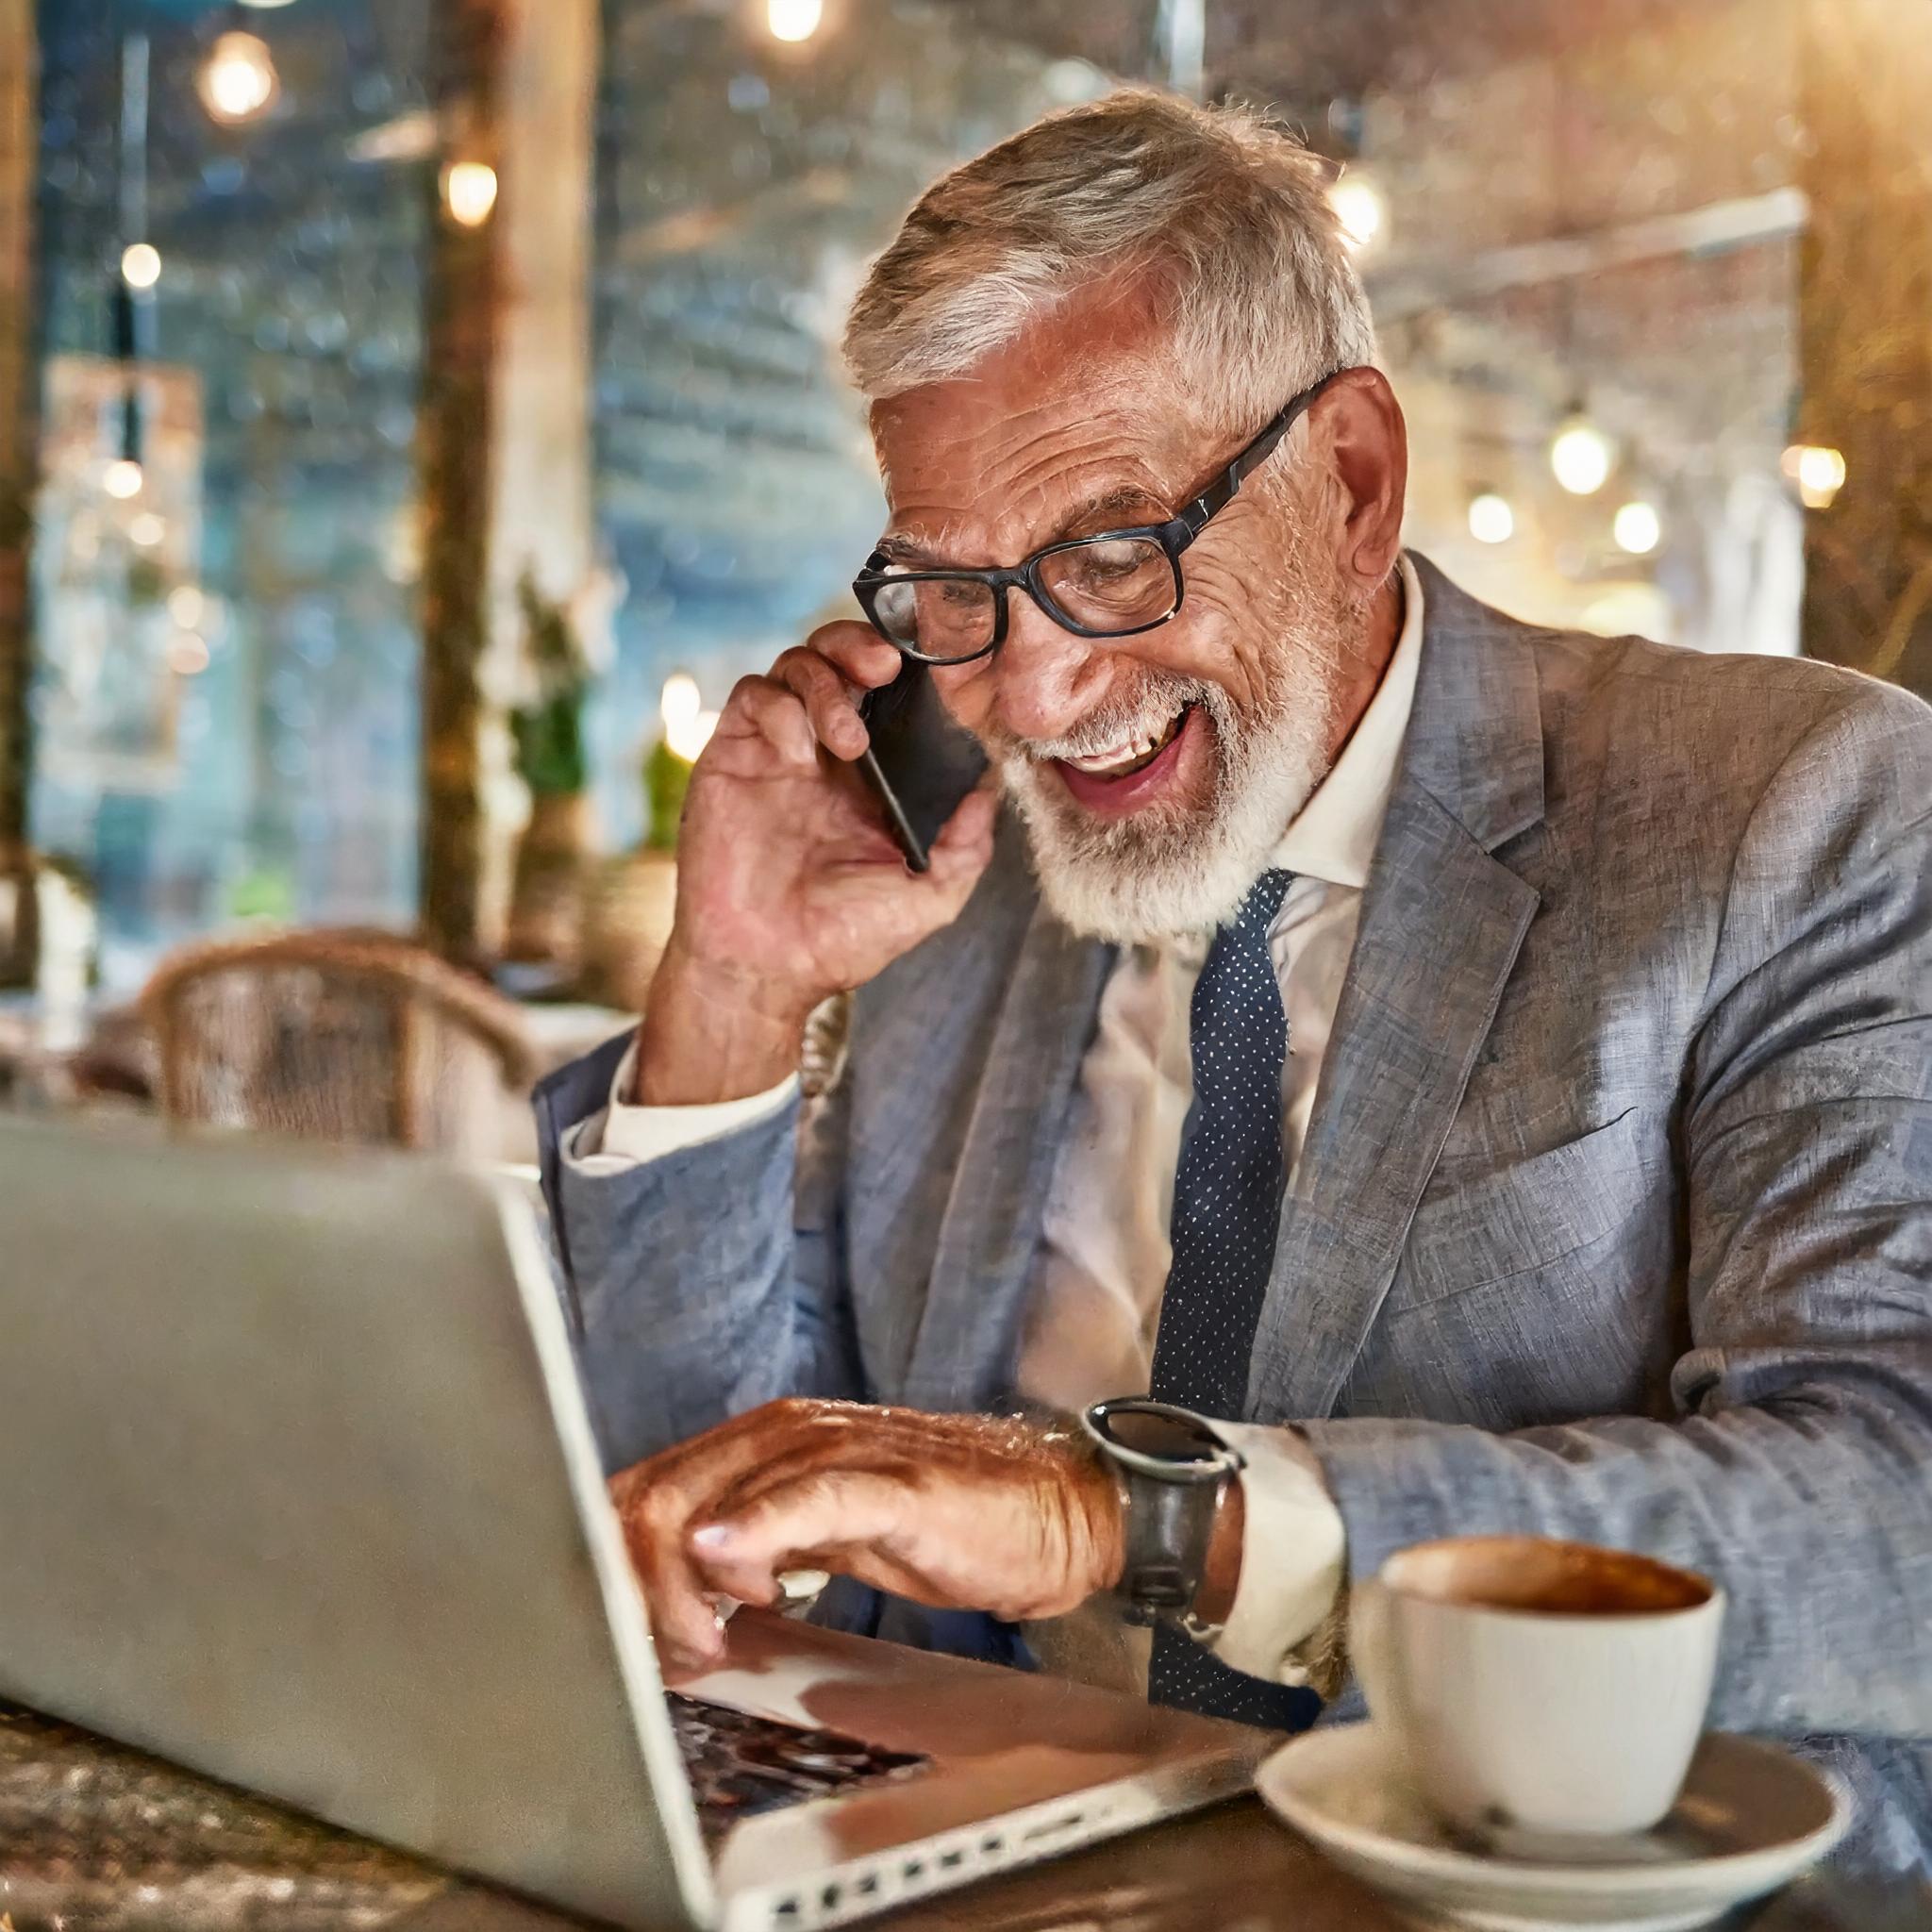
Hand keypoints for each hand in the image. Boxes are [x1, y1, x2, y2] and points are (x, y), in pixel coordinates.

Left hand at [607, 1399, 1124, 1678]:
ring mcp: (837, 1450)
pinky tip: (730, 1563)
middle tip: (671, 1657)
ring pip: (714, 1503)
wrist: (1051, 1508)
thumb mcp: (819, 1537)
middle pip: (656, 1499)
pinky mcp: (891, 1484)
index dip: (609, 1567)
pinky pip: (809, 1497)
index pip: (639, 1491)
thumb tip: (664, 1600)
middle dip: (636, 1591)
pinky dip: (757, 1529)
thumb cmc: (936, 1525)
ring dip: (685, 1589)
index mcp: (758, 1443)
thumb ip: (744, 1552)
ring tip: (704, 1645)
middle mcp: (783, 1431)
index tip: (622, 1638)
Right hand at [635, 623, 997, 1104]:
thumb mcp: (929, 895)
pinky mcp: (733, 756)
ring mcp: (777, 751)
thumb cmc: (842, 939)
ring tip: (847, 738)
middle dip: (863, 645)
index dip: (911, 667)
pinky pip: (754, 697)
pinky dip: (781, 708)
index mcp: (874, 776)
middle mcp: (825, 754)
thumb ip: (966, 842)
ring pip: (797, 665)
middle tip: (886, 668)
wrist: (766, 969)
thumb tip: (994, 785)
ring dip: (827, 682)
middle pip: (841, 658)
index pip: (892, 693)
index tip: (935, 668)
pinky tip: (800, 752)